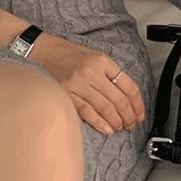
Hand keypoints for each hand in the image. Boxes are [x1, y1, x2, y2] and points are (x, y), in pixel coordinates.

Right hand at [30, 34, 145, 136]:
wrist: (41, 51)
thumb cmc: (67, 55)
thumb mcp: (93, 57)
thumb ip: (109, 74)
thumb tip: (125, 97)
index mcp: (103, 61)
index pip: (128, 86)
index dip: (137, 104)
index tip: (139, 114)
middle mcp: (93, 72)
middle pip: (119, 100)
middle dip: (128, 116)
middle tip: (130, 124)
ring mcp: (79, 83)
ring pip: (106, 108)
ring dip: (115, 122)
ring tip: (119, 127)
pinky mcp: (67, 94)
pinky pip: (88, 112)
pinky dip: (99, 123)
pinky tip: (106, 129)